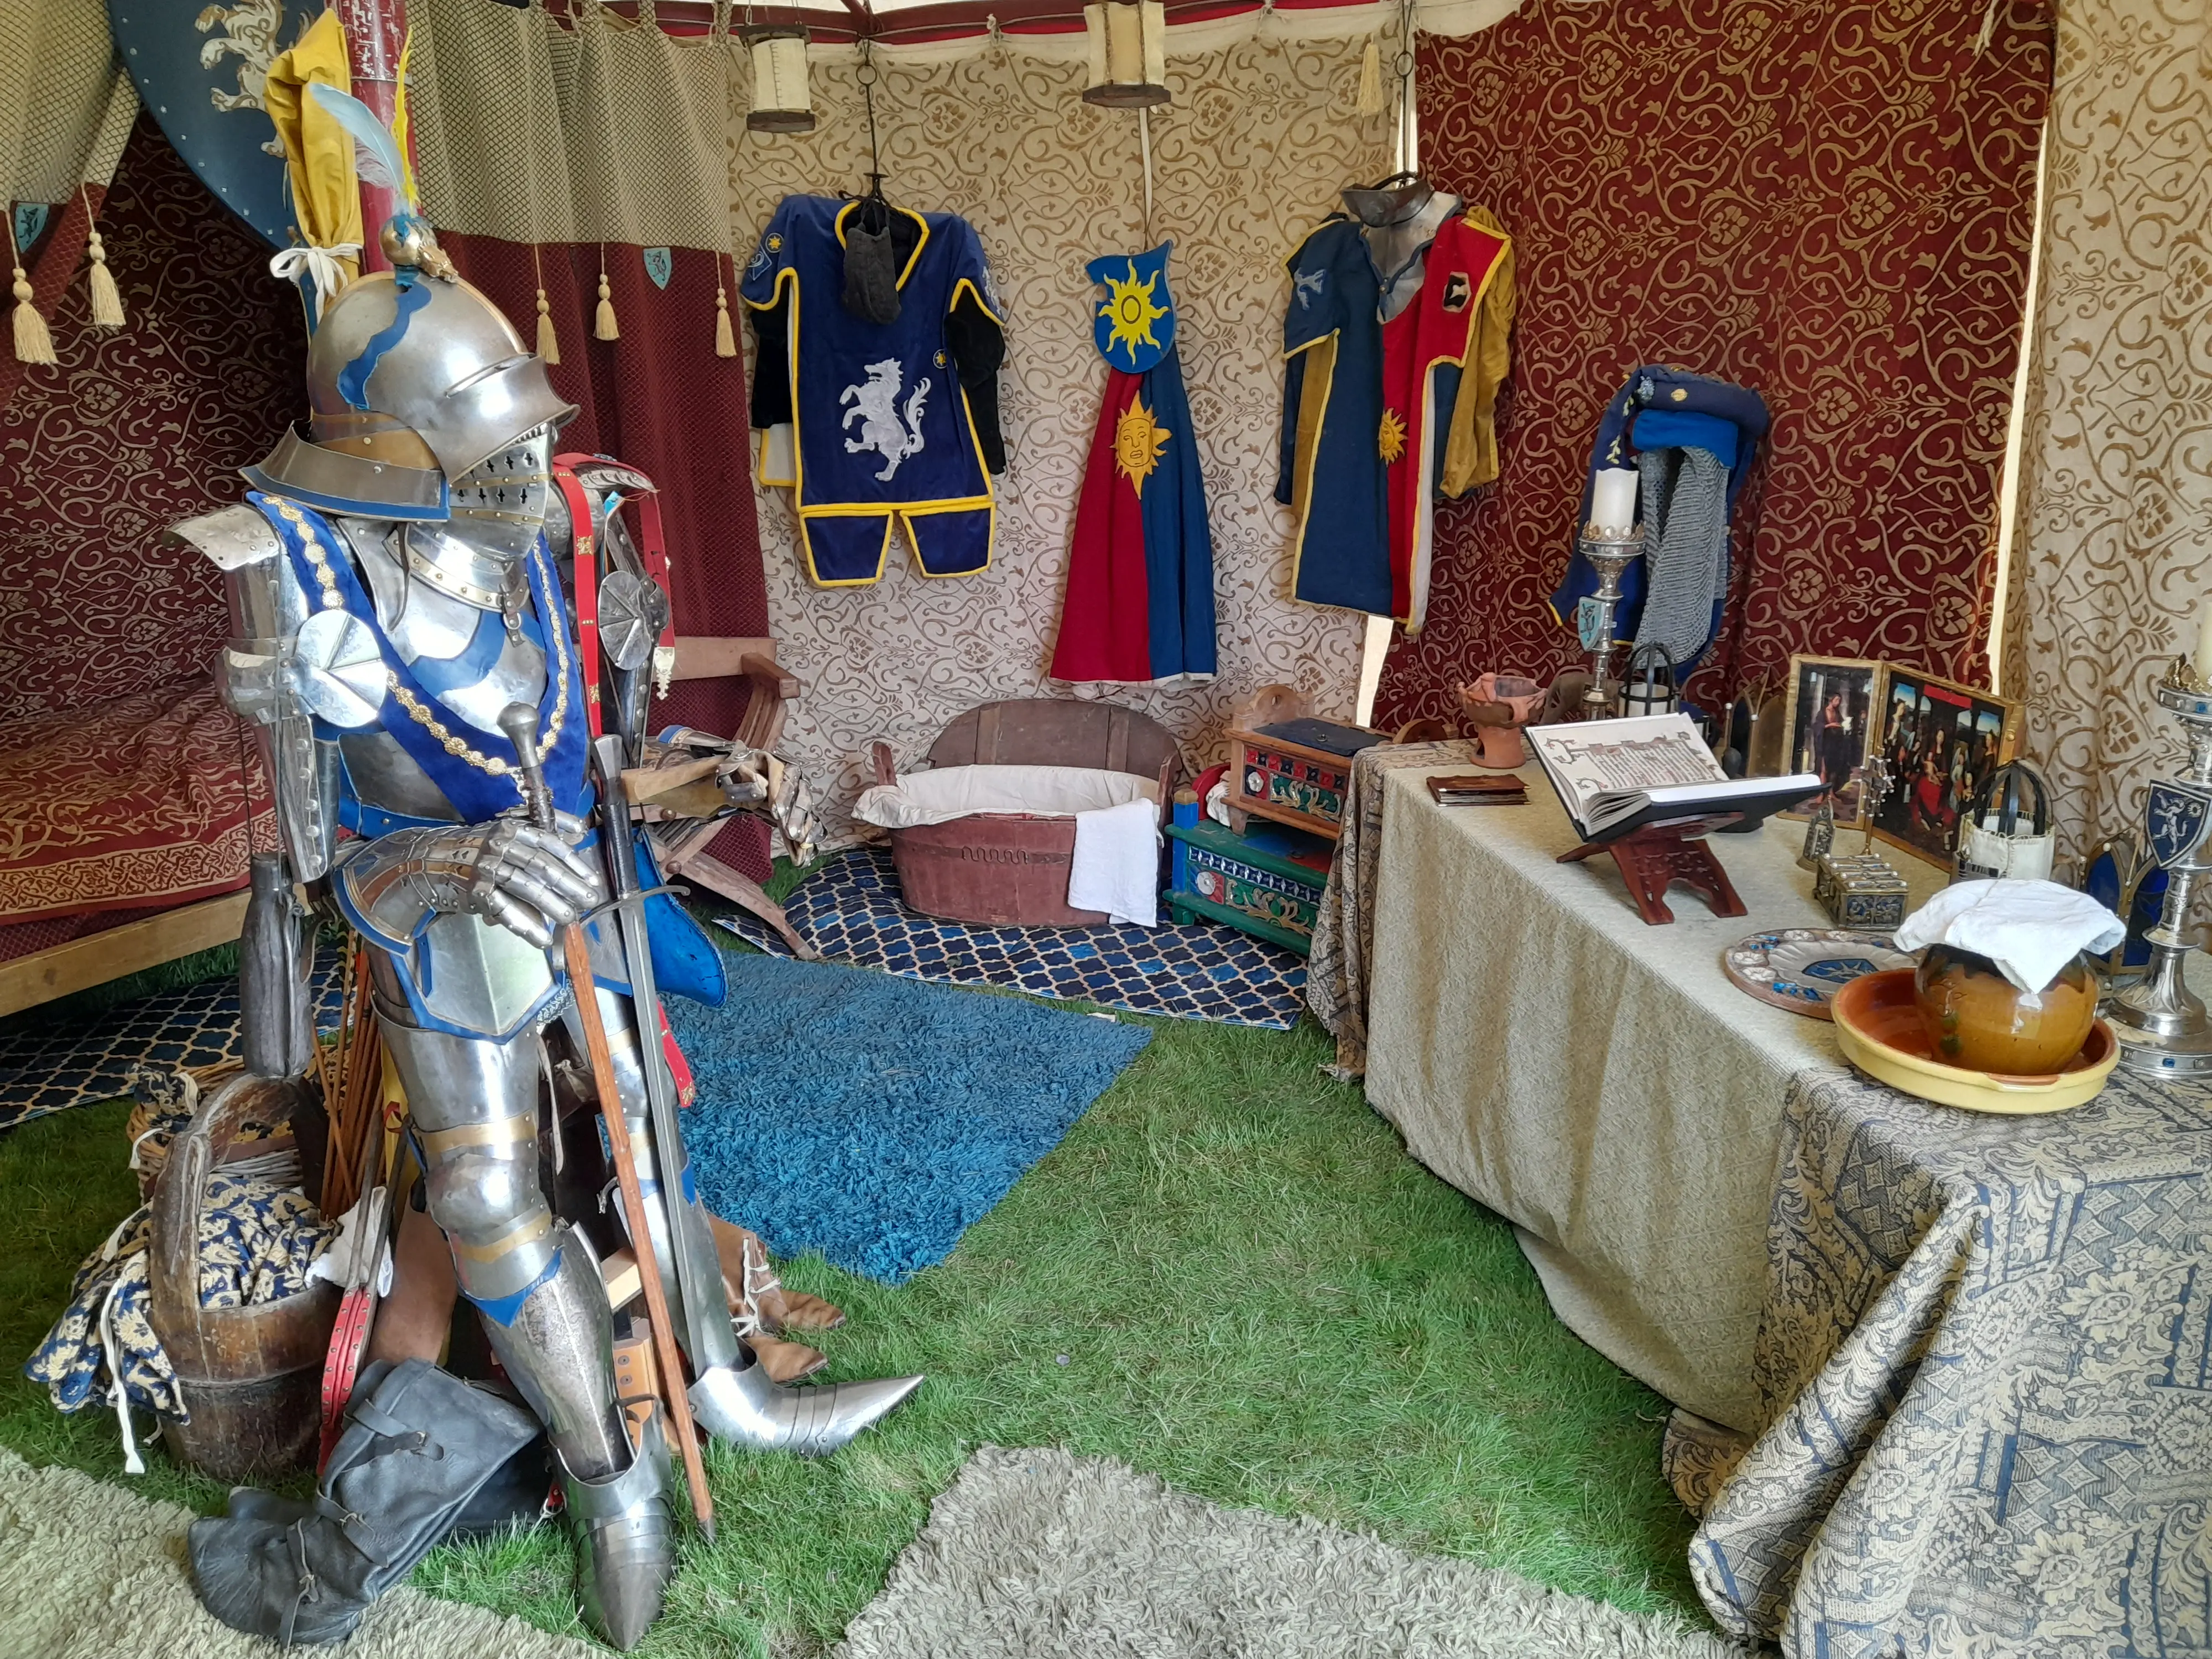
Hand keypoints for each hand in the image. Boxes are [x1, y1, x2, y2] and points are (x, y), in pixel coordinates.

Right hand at [339, 821, 602, 949]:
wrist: (425, 862)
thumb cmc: (474, 850)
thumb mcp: (503, 834)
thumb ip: (537, 836)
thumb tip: (575, 837)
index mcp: (509, 828)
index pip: (547, 842)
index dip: (571, 860)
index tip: (591, 877)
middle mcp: (497, 844)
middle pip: (540, 865)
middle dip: (569, 884)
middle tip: (589, 899)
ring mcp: (485, 867)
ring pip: (526, 887)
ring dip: (551, 905)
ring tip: (570, 918)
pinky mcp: (474, 891)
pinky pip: (505, 910)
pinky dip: (525, 925)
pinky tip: (542, 939)